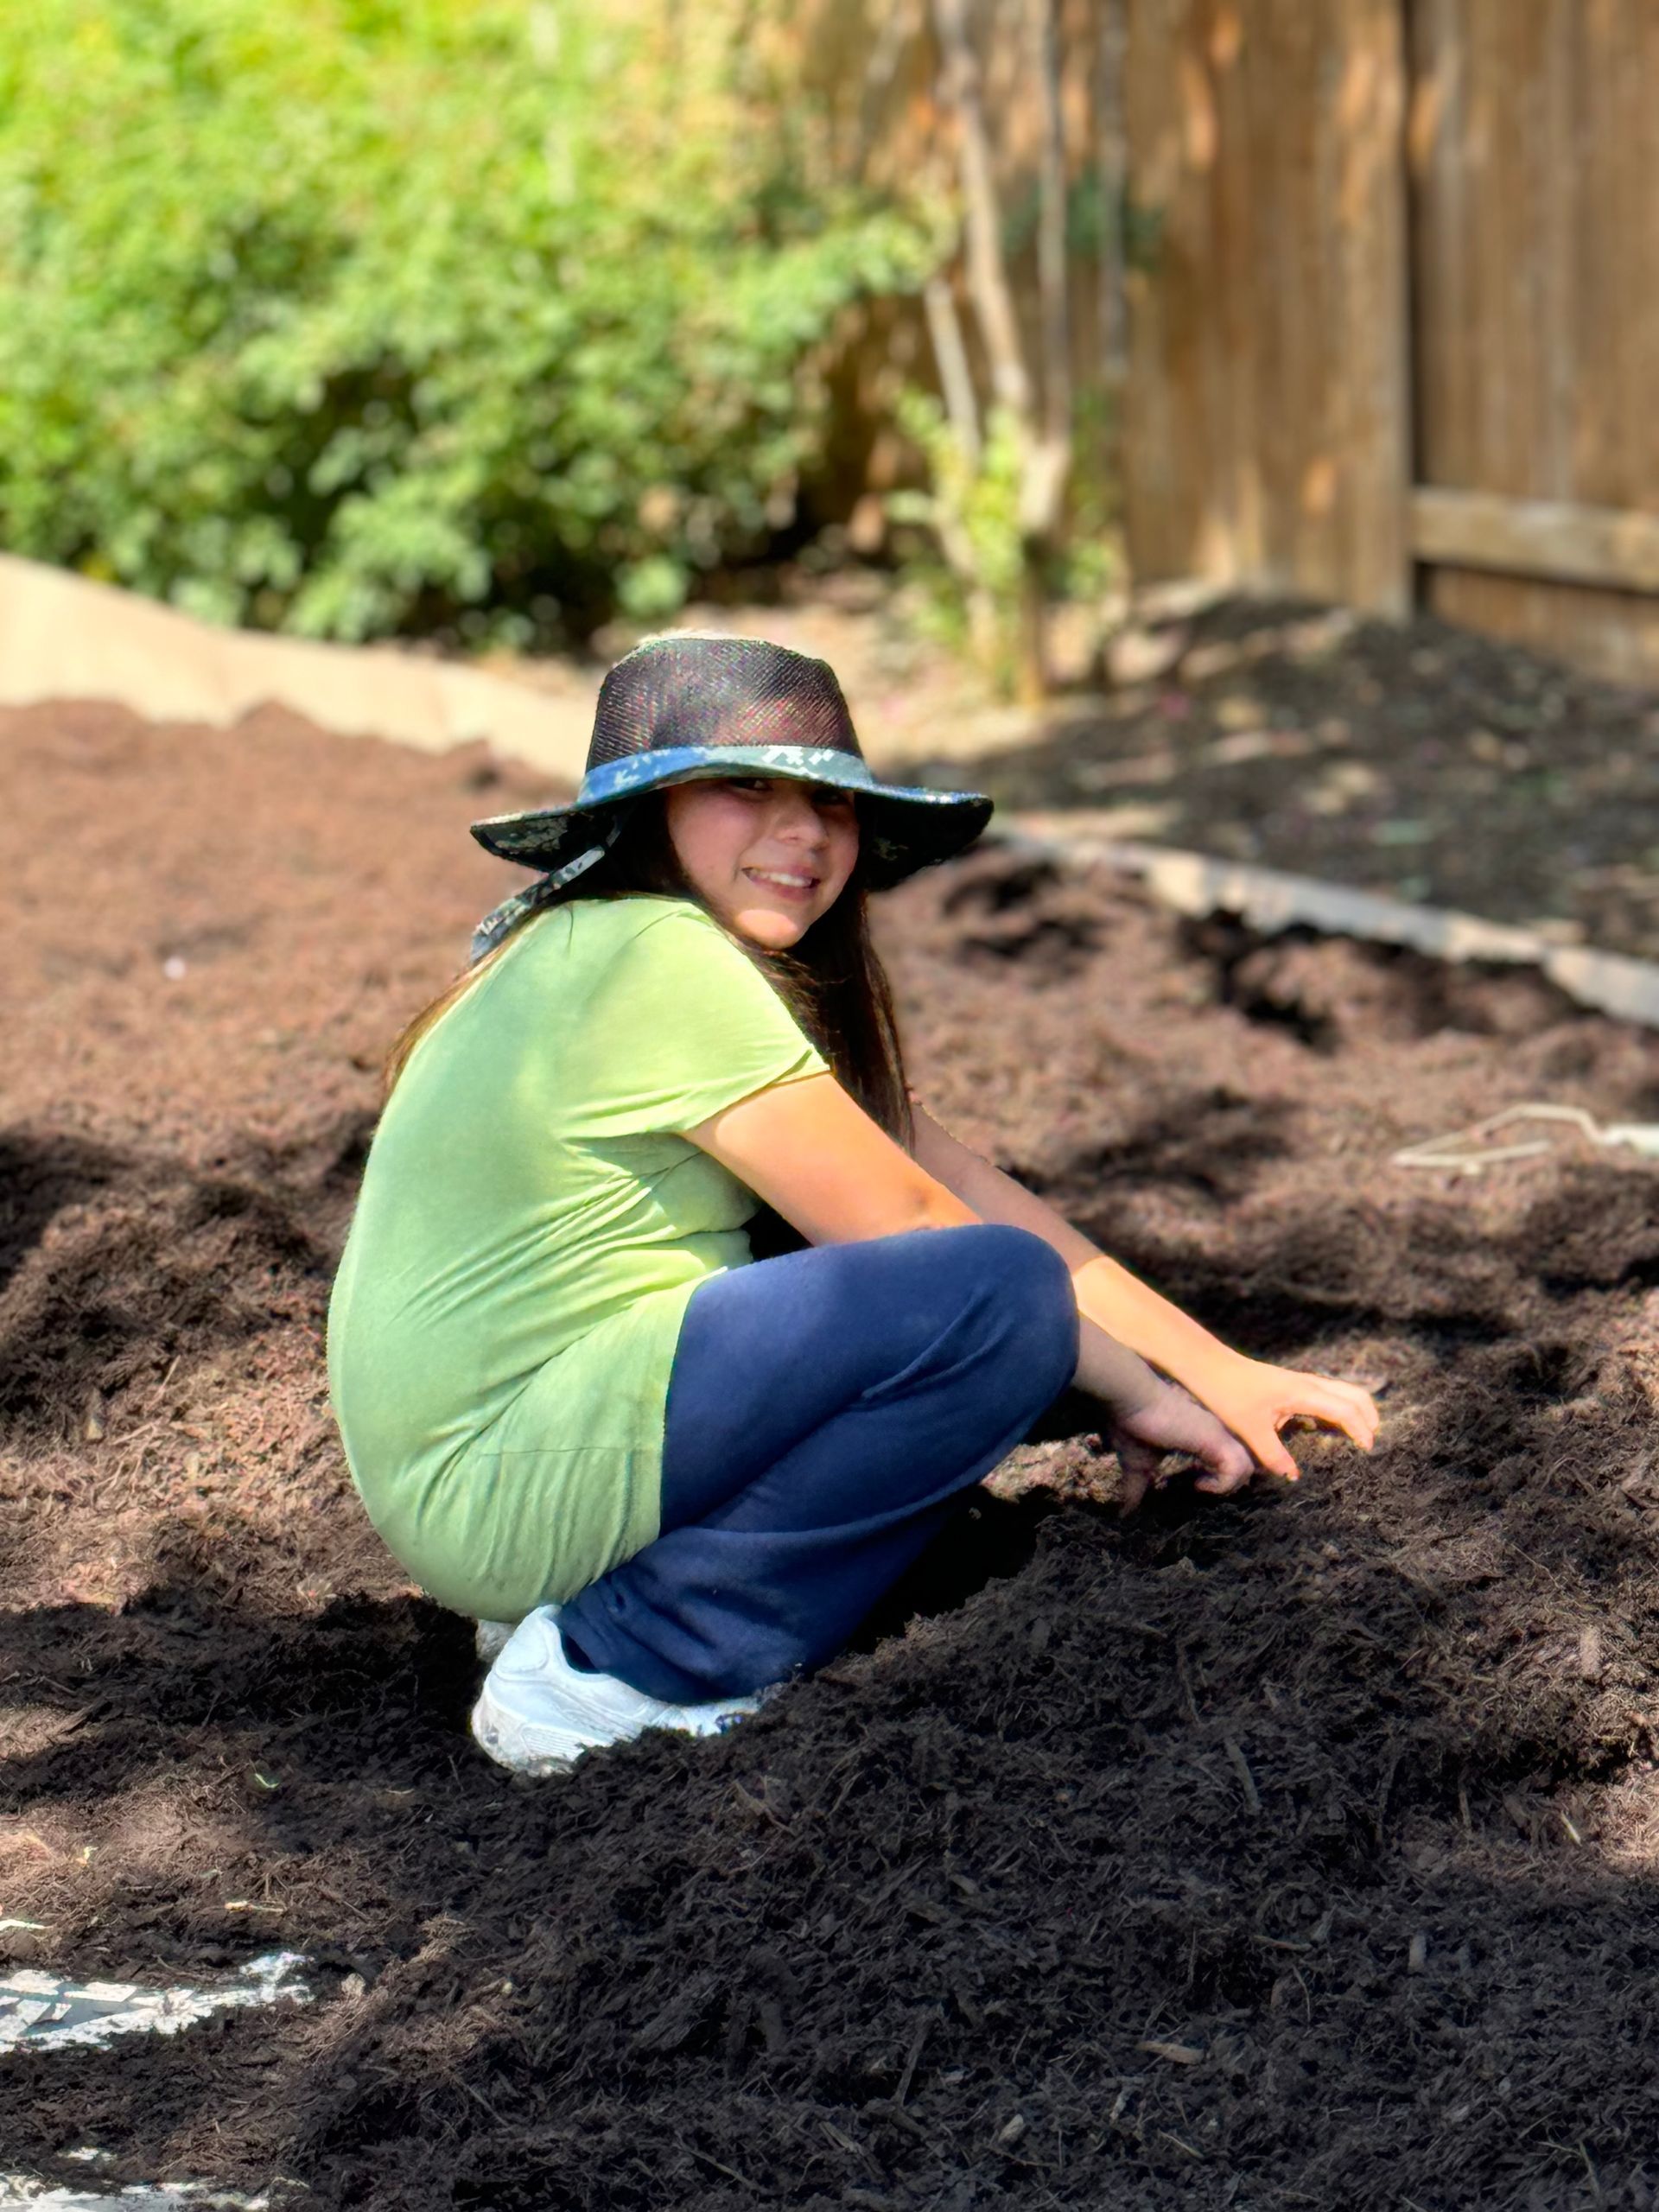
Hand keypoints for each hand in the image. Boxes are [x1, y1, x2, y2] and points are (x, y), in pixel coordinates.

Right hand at [1109, 1381, 1254, 1512]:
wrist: (1131, 1400)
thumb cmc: (1133, 1425)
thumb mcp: (1137, 1464)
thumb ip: (1136, 1486)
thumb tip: (1124, 1511)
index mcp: (1203, 1436)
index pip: (1230, 1459)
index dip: (1223, 1478)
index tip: (1199, 1486)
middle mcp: (1216, 1433)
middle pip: (1246, 1464)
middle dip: (1231, 1484)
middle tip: (1206, 1490)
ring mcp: (1218, 1434)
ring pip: (1247, 1467)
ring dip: (1229, 1485)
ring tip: (1204, 1487)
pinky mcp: (1214, 1438)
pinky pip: (1236, 1469)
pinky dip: (1223, 1484)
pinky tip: (1200, 1484)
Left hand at [1188, 1354, 1379, 1480]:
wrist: (1209, 1365)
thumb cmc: (1228, 1394)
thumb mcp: (1250, 1429)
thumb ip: (1274, 1455)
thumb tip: (1295, 1478)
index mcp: (1303, 1393)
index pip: (1345, 1410)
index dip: (1361, 1430)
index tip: (1368, 1451)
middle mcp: (1308, 1383)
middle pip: (1354, 1395)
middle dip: (1369, 1417)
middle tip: (1372, 1443)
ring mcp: (1302, 1381)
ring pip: (1343, 1390)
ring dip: (1358, 1409)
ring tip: (1362, 1434)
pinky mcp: (1293, 1383)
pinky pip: (1328, 1392)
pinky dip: (1342, 1405)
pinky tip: (1334, 1425)